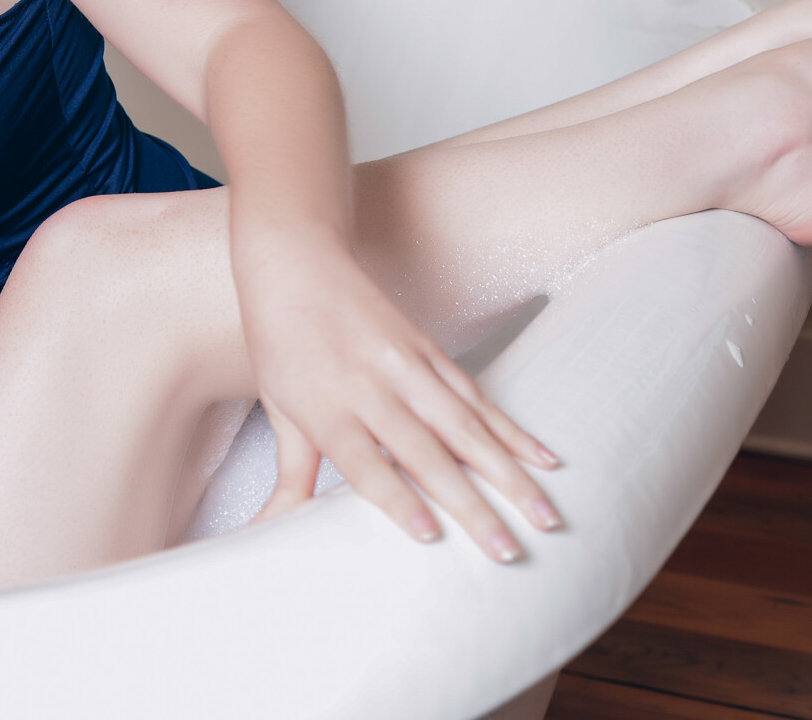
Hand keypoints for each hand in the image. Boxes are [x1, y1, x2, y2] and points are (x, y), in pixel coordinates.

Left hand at [241, 225, 560, 560]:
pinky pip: (477, 394)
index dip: (397, 498)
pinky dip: (513, 429)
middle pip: (426, 452)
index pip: (364, 461)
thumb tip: (266, 533)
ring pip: (466, 424)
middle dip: (471, 505)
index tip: (430, 536)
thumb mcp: (278, 409)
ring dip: (509, 473)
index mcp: (326, 406)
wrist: (294, 260)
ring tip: (545, 516)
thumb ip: (290, 477)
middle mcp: (370, 385)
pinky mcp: (430, 347)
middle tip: (508, 552)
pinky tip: (546, 459)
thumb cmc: (281, 343)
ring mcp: (406, 363)